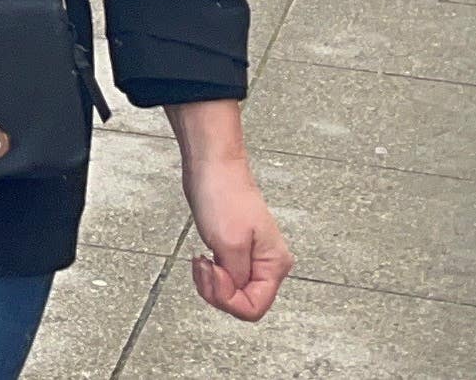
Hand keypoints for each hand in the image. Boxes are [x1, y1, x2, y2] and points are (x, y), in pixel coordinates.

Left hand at [173, 105, 291, 320]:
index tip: (214, 272)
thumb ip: (236, 278)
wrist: (212, 166)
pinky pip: (223, 278)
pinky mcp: (234, 251)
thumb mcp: (229, 244)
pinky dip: (209, 275)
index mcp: (274, 265)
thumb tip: (237, 296)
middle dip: (217, 291)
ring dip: (210, 283)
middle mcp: (267, 264)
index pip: (254, 308)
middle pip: (242, 302)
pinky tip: (202, 259)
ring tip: (201, 261)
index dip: (229, 299)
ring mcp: (251, 258)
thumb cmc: (223, 196)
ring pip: (231, 292)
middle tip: (204, 265)